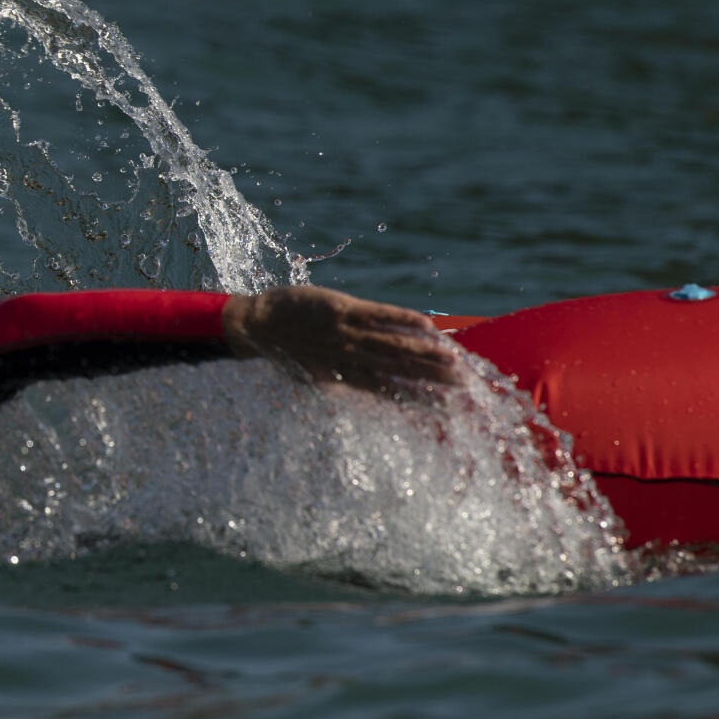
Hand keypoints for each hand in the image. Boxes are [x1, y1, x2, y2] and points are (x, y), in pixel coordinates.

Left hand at [221, 285, 462, 395]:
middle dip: (432, 379)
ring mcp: (344, 333)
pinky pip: (377, 314)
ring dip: (425, 354)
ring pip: (392, 345)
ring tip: (454, 361)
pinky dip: (403, 319)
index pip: (389, 393)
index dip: (419, 401)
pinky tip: (427, 326)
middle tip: (463, 387)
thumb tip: (376, 394)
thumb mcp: (314, 375)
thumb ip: (346, 382)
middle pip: (397, 371)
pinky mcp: (339, 309)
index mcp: (343, 378)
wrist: (255, 324)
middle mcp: (347, 358)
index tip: (447, 409)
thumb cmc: (287, 350)